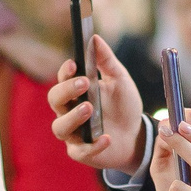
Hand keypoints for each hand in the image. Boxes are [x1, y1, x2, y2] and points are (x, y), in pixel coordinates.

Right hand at [48, 37, 148, 174]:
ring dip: (73, 117)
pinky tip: (106, 138)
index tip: (74, 64)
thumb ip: (106, 61)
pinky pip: (80, 151)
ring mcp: (73, 134)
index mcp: (75, 92)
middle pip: (55, 101)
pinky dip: (93, 145)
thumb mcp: (119, 80)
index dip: (65, 72)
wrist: (135, 135)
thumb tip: (94, 38)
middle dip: (67, 91)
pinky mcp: (82, 153)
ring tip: (89, 108)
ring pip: (60, 127)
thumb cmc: (123, 106)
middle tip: (84, 83)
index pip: (62, 80)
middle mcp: (69, 112)